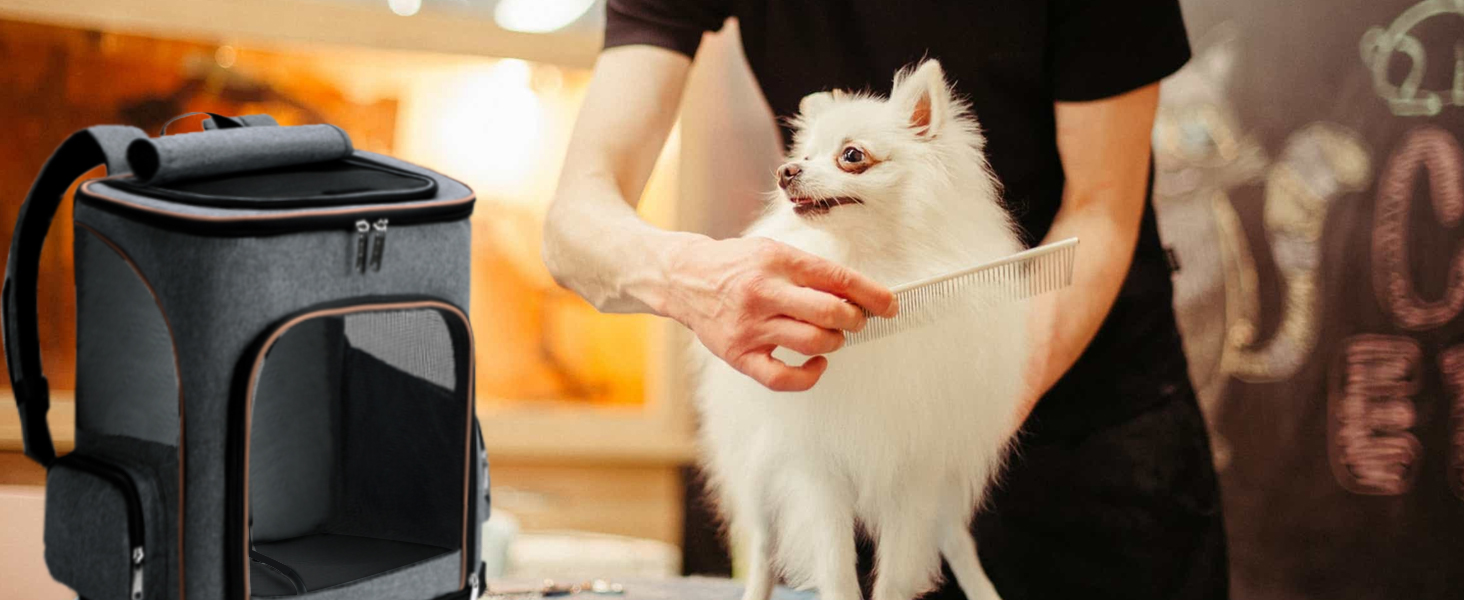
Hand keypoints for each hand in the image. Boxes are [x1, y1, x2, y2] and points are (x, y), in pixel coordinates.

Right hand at [658, 236, 897, 390]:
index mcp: (776, 261)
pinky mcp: (738, 355)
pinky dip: (809, 376)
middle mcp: (763, 292)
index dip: (871, 294)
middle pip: (829, 312)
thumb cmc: (736, 266)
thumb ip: (811, 271)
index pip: (836, 278)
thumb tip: (858, 294)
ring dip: (835, 342)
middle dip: (855, 319)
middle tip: (855, 320)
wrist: (684, 278)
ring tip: (832, 336)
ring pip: (812, 343)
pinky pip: (782, 378)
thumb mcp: (772, 252)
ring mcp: (749, 326)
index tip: (890, 304)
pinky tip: (817, 365)